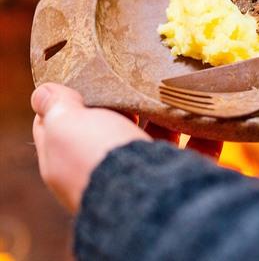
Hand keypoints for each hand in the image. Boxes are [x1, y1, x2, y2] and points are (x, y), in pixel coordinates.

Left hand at [31, 83, 222, 212]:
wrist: (145, 195)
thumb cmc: (97, 154)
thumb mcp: (64, 123)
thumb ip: (55, 105)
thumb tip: (43, 92)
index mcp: (67, 159)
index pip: (60, 125)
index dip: (69, 99)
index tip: (86, 74)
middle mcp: (103, 170)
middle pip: (113, 129)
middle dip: (127, 105)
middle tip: (136, 77)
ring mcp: (142, 175)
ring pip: (155, 139)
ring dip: (167, 116)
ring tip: (175, 89)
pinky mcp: (177, 178)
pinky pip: (193, 151)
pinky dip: (201, 133)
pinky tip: (204, 113)